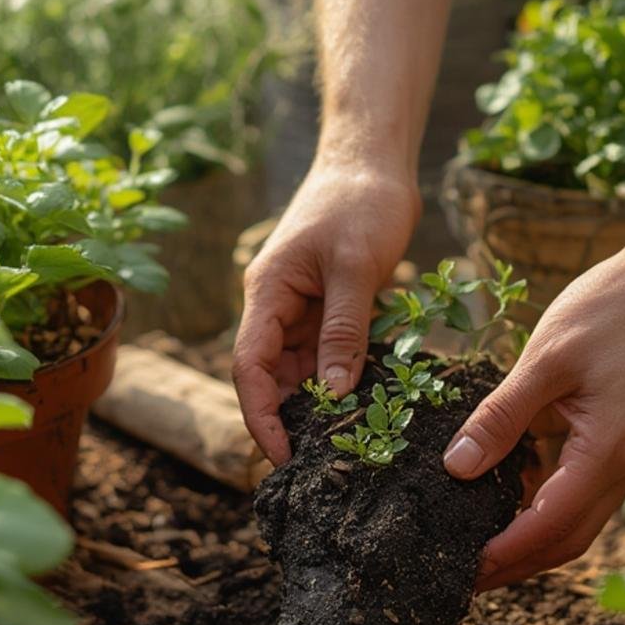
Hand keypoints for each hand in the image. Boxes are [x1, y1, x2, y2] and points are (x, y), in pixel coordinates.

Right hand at [233, 160, 419, 464]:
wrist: (375, 161)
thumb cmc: (361, 202)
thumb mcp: (356, 267)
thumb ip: (345, 331)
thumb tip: (335, 394)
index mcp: (267, 293)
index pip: (249, 368)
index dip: (262, 416)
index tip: (283, 457)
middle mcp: (278, 306)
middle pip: (272, 377)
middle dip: (291, 420)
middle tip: (324, 463)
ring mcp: (304, 308)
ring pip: (302, 371)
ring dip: (320, 404)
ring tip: (348, 444)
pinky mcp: (331, 307)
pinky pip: (330, 354)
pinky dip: (344, 380)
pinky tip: (366, 406)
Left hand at [442, 247, 624, 589]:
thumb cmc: (607, 310)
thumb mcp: (542, 360)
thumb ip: (500, 417)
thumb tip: (457, 467)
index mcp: (608, 453)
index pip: (550, 526)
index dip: (505, 553)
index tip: (463, 570)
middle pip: (567, 541)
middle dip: (517, 564)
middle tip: (463, 577)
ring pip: (576, 522)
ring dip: (530, 540)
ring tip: (478, 546)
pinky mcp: (622, 445)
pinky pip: (580, 492)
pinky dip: (544, 506)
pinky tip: (505, 497)